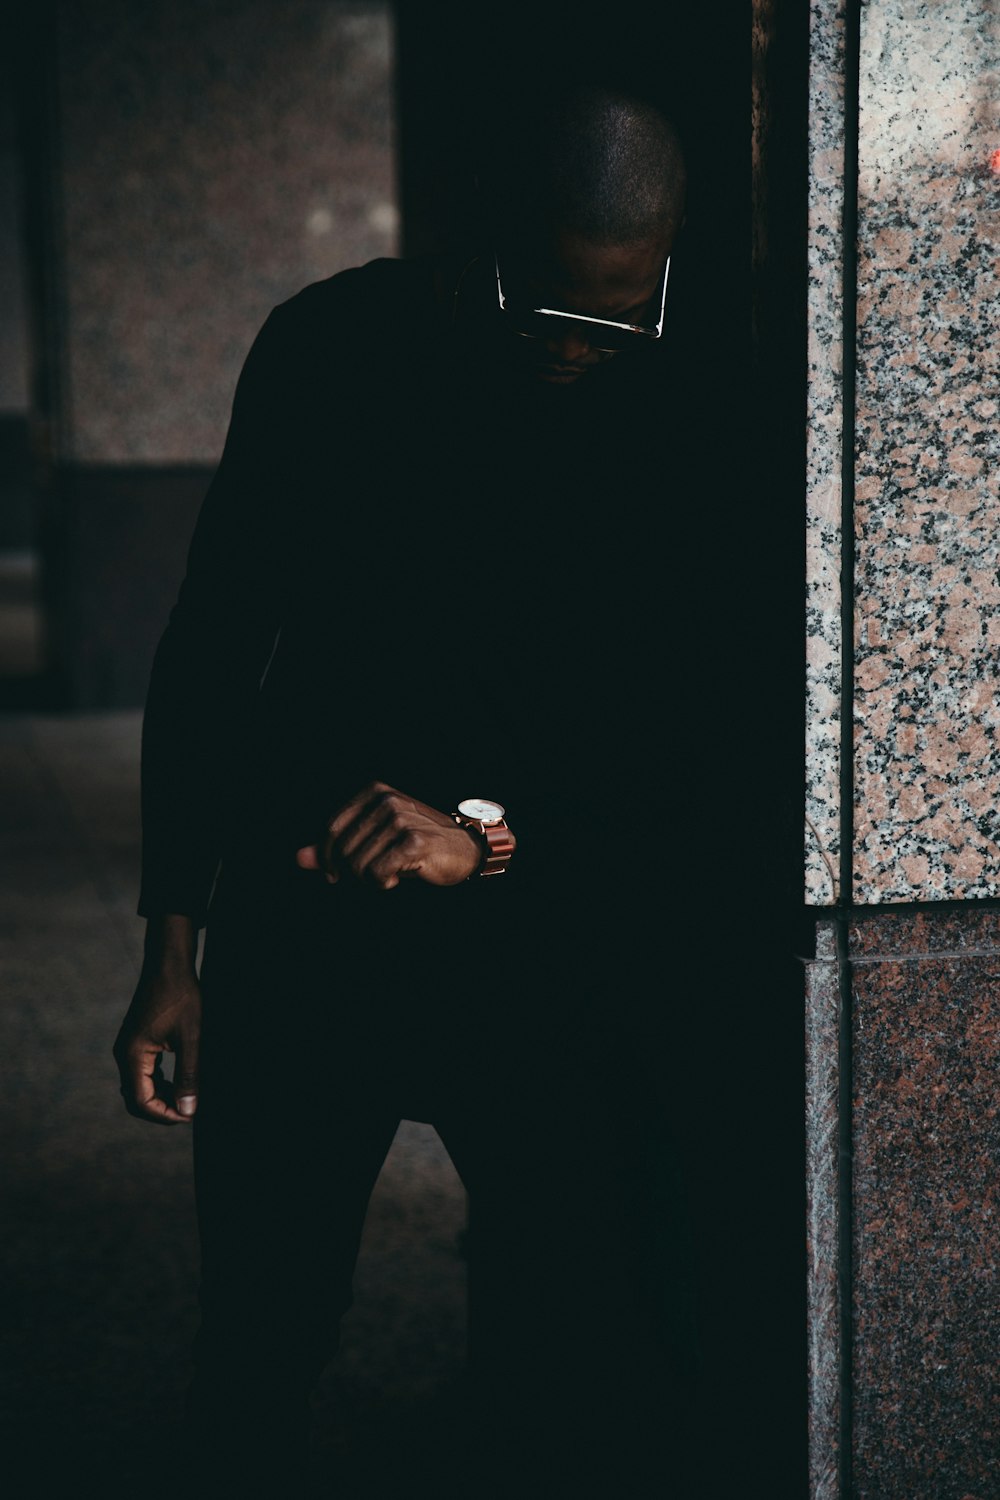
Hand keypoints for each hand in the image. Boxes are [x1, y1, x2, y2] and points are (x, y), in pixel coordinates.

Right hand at [113, 949, 201, 1124]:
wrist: (169, 964)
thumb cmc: (181, 997)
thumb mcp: (191, 1038)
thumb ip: (188, 1075)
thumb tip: (188, 1110)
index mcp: (132, 1055)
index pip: (141, 1101)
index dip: (164, 1114)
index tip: (190, 1115)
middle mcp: (124, 1053)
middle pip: (136, 1097)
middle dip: (162, 1109)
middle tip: (190, 1109)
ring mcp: (128, 1047)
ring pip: (140, 1086)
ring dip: (162, 1096)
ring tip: (188, 1096)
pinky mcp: (136, 1041)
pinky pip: (143, 1072)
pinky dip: (160, 1082)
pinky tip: (180, 1080)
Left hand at [295, 781, 482, 889]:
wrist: (463, 850)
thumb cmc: (414, 845)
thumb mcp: (373, 841)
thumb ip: (335, 848)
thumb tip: (299, 858)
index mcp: (374, 792)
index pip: (331, 829)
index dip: (327, 858)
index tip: (334, 875)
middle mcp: (386, 800)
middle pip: (342, 849)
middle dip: (352, 871)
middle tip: (371, 875)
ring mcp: (400, 819)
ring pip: (358, 865)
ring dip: (370, 879)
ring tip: (389, 873)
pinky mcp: (413, 841)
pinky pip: (376, 874)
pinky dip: (383, 883)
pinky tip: (399, 876)